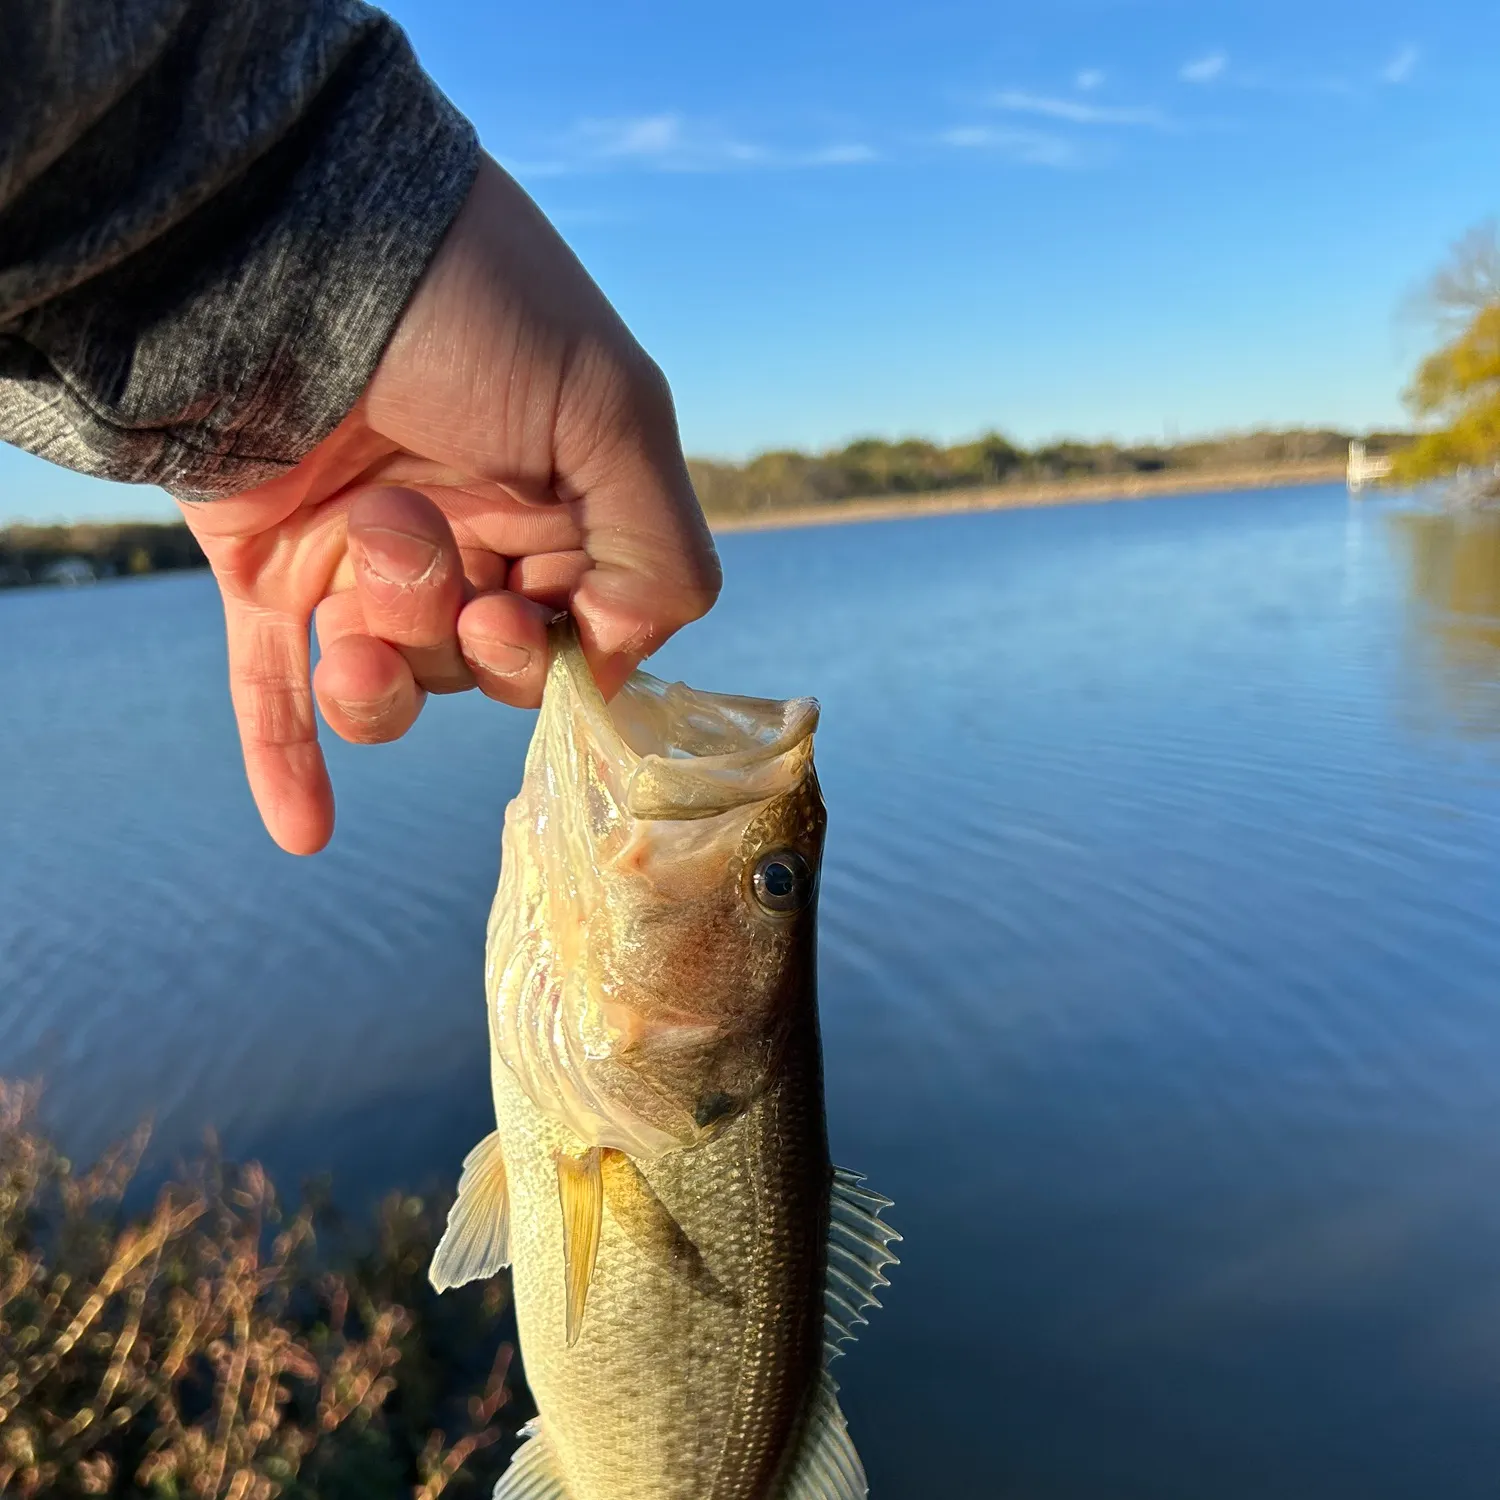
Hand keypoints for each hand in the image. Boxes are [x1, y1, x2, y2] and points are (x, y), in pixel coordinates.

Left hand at [181, 155, 720, 855]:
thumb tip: (620, 659)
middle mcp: (471, 543)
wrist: (287, 240)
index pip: (582, 640)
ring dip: (380, 674)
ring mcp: (368, 564)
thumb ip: (659, 548)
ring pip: (395, 688)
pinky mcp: (271, 572)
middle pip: (484, 670)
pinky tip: (303, 831)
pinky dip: (290, 762)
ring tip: (352, 599)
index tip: (518, 614)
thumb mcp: (611, 408)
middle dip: (459, 633)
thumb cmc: (471, 308)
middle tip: (433, 562)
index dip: (551, 653)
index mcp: (559, 511)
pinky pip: (280, 691)